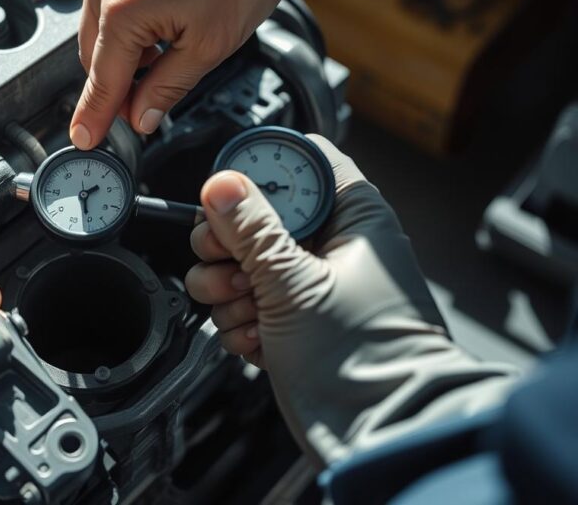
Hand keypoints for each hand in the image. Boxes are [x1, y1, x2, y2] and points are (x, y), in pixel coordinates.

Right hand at [69, 0, 301, 149]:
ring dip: (122, 52)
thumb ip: (167, 87)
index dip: (95, 116)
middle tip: (143, 106)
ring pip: (99, 26)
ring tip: (163, 58)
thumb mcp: (210, 45)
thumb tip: (143, 116)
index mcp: (124, 10)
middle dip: (116, 84)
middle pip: (93, 55)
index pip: (102, 80)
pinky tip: (161, 25)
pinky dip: (127, 22)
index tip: (86, 139)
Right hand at [186, 136, 514, 464]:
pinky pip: (242, 303)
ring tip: (253, 312)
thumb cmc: (366, 359)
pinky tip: (259, 339)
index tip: (228, 196)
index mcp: (352, 217)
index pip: (301, 163)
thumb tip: (220, 183)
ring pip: (239, 262)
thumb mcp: (297, 283)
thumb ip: (252, 229)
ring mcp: (306, 285)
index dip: (259, 172)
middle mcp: (329, 245)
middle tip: (234, 267)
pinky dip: (240, 321)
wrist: (378, 435)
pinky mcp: (288, 322)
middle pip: (255, 214)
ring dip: (228, 290)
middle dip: (228, 245)